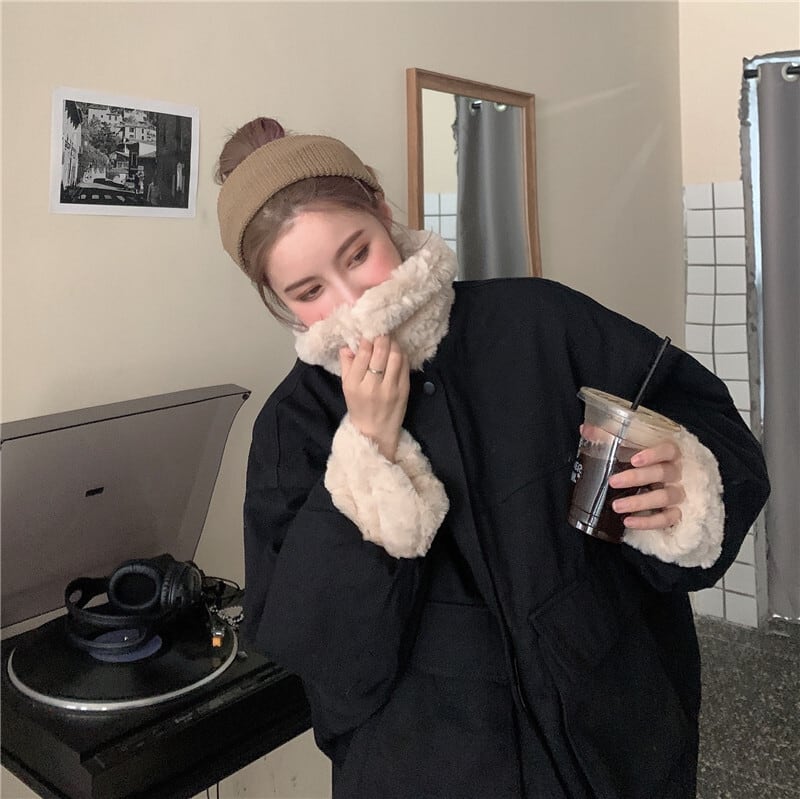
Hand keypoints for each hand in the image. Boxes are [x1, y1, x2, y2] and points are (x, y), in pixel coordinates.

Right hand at [339, 335, 409, 461]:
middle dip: (382, 338)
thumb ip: (346, 364)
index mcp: (354, 384)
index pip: (362, 354)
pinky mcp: (404, 390)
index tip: (368, 334)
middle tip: (381, 333)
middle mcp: (372, 385)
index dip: (367, 340)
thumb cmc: (358, 407)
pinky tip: (397, 352)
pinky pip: (405, 365)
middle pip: (380, 352)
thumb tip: (348, 344)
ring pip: (395, 356)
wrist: (375, 432)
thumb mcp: (346, 387)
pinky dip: (402, 354)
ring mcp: (391, 388)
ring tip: (389, 341)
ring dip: (393, 344)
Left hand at [607, 439, 685, 530]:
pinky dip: (648, 522)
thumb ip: (609, 436)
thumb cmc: (644, 459)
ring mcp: (678, 493)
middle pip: (663, 473)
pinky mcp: (677, 512)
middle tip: (613, 482)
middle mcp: (677, 472)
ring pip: (664, 497)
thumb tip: (586, 429)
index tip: (634, 459)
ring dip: (639, 502)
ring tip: (616, 506)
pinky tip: (629, 522)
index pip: (668, 450)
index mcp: (669, 453)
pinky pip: (666, 519)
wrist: (665, 483)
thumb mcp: (631, 446)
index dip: (653, 454)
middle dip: (637, 478)